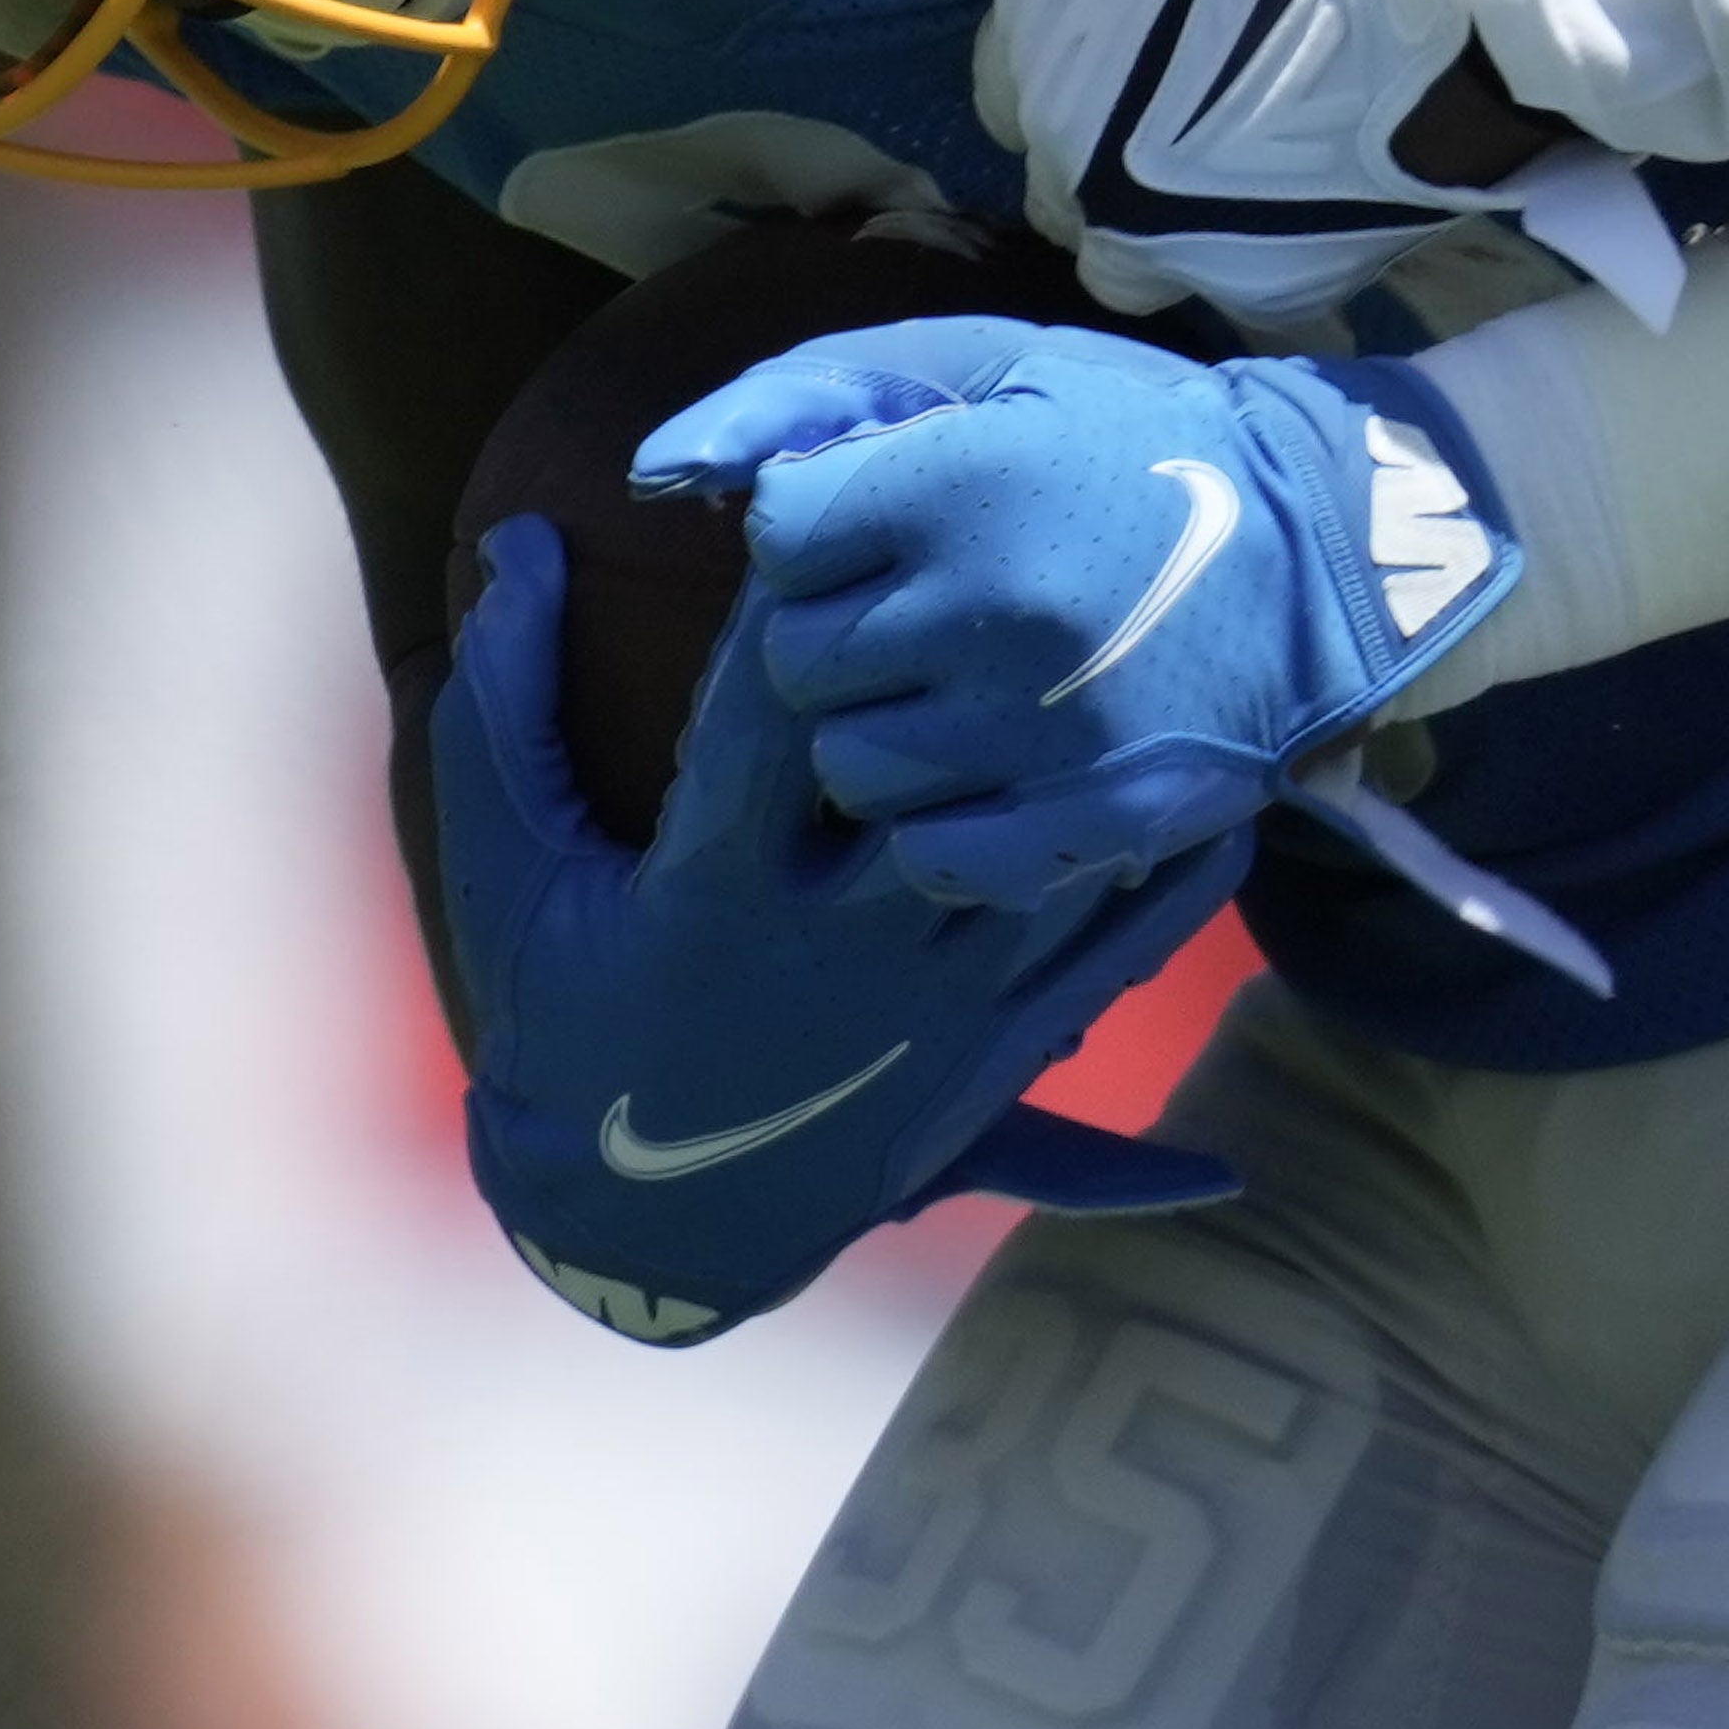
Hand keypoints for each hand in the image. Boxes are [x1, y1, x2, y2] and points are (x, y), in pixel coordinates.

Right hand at [422, 512, 1244, 1344]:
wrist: (634, 1229)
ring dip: (1115, 766)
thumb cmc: (562, 1023)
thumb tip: (519, 542)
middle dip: (987, 672)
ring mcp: (927, 1018)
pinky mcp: (988, 1070)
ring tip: (1179, 652)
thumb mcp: (507, 870)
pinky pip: (1107, 971)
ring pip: (1052, 868)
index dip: (807, 599)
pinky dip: (1172, 894)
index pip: (774, 714)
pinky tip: (1223, 810)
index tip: (841, 499)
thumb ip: (505, 704)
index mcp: (713, 890)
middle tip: (1052, 555)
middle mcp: (835, 954)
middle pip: (944, 782)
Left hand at [648, 316, 1525, 906]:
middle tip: (926, 612)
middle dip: (844, 633)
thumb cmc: (1136, 439)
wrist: (1326, 553)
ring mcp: (1039, 723)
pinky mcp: (1086, 816)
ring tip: (962, 693)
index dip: (824, 530)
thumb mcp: (990, 367)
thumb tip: (656, 467)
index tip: (886, 526)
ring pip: (852, 763)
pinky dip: (946, 823)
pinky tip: (993, 770)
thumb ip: (812, 393)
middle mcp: (991, 604)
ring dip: (886, 731)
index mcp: (964, 477)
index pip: (783, 534)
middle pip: (800, 657)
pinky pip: (929, 853)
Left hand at [881, 0, 1657, 328]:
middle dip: (1105, 137)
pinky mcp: (1273, 284)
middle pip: (1060, 176)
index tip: (1155, 9)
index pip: (1009, 80)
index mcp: (1038, 36)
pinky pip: (1230, 289)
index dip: (1077, 39)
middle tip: (1202, 79)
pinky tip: (1304, 197)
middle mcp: (1076, 156)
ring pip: (1128, 254)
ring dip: (1161, 215)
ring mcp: (1172, 235)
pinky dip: (1252, 253)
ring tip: (1243, 155)